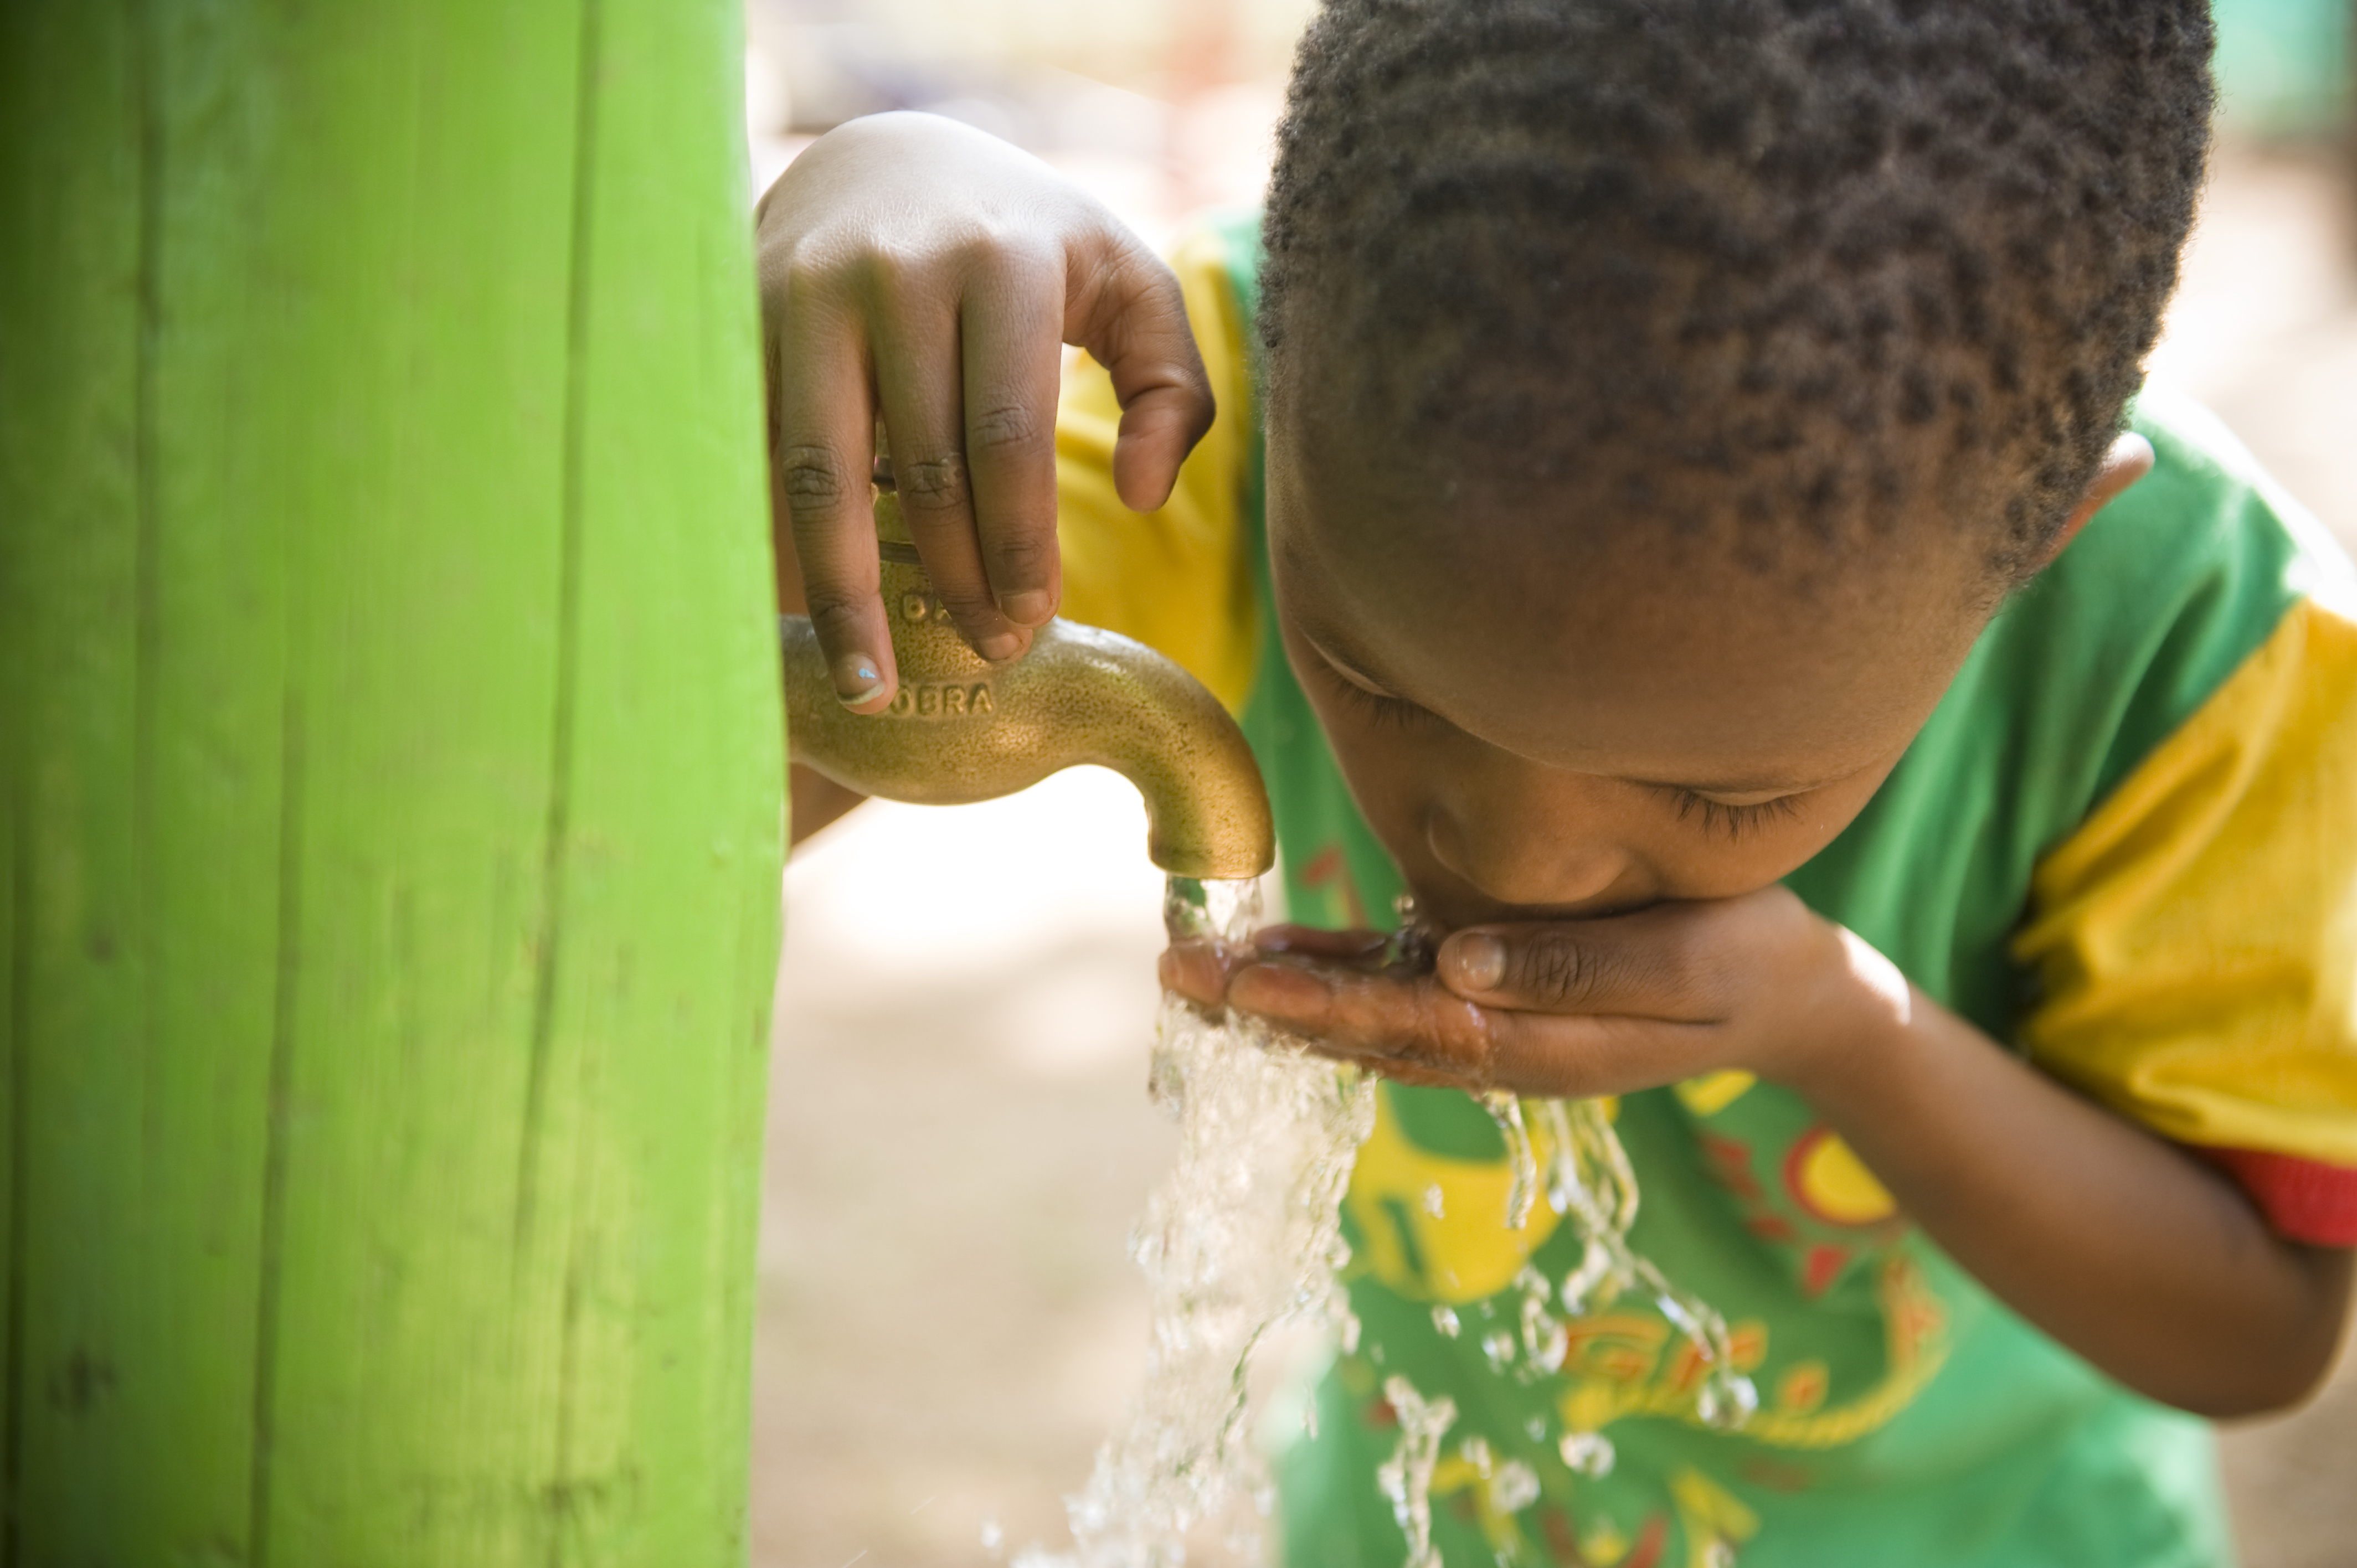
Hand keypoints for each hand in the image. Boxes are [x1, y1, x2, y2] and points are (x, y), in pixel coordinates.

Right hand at [758, 112, 1214, 710]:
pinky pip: (766, 456)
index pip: (1009, 435)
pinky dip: (789, 545)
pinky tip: (814, 619)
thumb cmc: (1028, 245)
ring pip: (822, 473)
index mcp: (1001, 261)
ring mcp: (807, 293)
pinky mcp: (746, 322)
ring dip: (847, 592)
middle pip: (924, 467)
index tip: (1033, 621)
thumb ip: (1171, 386)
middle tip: (988, 653)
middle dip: (956, 579)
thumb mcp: (1128, 285)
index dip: (1020, 545)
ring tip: (873, 687)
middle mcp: (895, 270)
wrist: (884, 160)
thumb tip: (1143, 496)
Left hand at [1161, 887, 1912, 1099]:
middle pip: (1364, 1030)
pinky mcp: (1501, 986)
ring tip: (1194, 965)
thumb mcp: (1687, 965)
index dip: (1319, 1005)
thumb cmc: (1751, 961)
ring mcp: (1496, 1020)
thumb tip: (1460, 963)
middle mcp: (1500, 1044)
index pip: (1408, 1028)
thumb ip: (1576, 971)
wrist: (1796, 993)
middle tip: (1174, 973)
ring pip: (1369, 1012)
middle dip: (1267, 1004)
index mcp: (1539, 1046)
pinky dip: (1337, 969)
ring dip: (1282, 993)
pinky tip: (1277, 946)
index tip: (1241, 981)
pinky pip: (1403, 984)